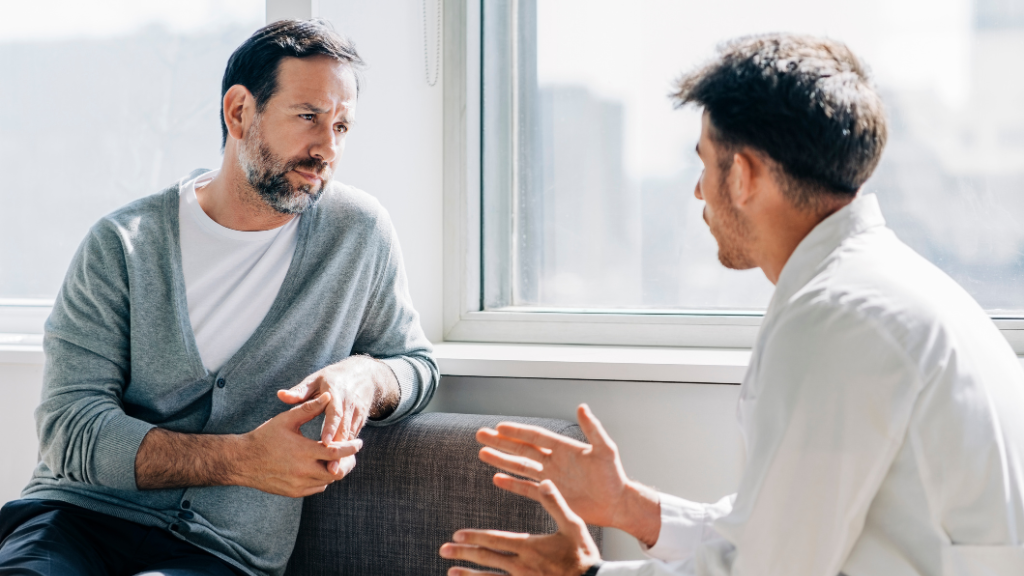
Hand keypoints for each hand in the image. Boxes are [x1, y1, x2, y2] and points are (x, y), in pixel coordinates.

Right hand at [238, 392, 361, 496]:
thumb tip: (329, 396)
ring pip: (328, 481)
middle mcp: (303, 471)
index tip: (359, 442)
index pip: (337, 452)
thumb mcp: (286, 419)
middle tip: (351, 453)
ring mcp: (299, 484)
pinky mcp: (294, 492)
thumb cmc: (264, 437)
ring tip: (337, 458)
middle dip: (348, 462)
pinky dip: (323, 479)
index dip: (351, 448)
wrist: (242, 461)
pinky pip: (317, 488)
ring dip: (335, 470)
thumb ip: (309, 408)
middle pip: (338, 471)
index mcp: (304, 451)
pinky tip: (322, 467)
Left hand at [278, 356, 397, 472]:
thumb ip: (299, 391)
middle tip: (330, 469)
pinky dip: (348, 452)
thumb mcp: (315, 381)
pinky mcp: (360, 422)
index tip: (323, 443)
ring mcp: (357, 414)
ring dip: (345, 456)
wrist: (362, 375)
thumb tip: (281, 395)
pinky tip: (340, 466)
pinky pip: (353, 438)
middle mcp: (349, 405)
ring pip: (351, 437)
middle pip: (345, 430)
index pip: (334, 412)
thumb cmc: (331, 379)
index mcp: (336, 393)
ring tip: (335, 472)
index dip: (331, 428)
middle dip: (339, 450)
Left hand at [440, 480, 600, 575]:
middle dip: (463, 553)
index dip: (474, 537)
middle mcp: (521, 566)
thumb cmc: (584, 556)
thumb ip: (556, 503)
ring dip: (468, 575)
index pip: (494, 540)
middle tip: (443, 550)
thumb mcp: (574, 525)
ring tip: (451, 572)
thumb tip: (544, 480)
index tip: (457, 535)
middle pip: (486, 558)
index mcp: (529, 547)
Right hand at [477, 404, 659, 544]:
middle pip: (522, 449)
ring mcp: (550, 479)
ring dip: (502, 460)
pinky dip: (512, 484)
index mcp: (564, 448)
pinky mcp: (550, 495)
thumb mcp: (605, 450)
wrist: (616, 503)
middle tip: (481, 435)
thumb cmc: (614, 476)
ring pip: (520, 467)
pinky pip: (526, 488)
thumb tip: (582, 406)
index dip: (517, 431)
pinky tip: (497, 478)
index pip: (535, 437)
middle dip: (501, 442)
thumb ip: (592, 429)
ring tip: (483, 453)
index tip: (499, 426)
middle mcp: (554, 461)